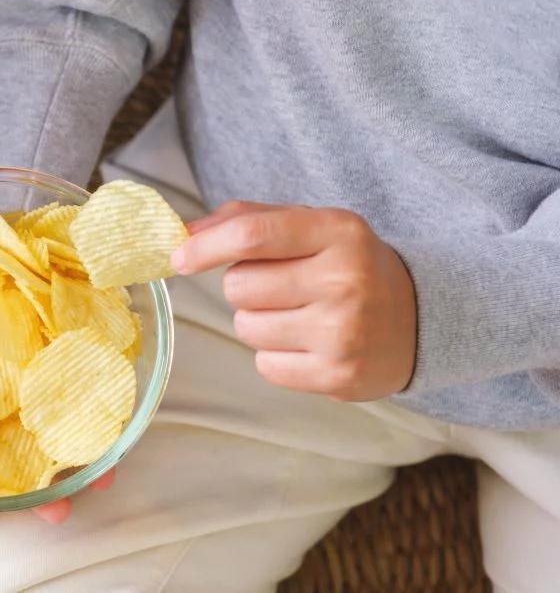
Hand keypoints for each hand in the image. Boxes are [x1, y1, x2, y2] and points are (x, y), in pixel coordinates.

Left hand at [171, 201, 416, 400]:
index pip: (254, 235)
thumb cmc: (344, 267)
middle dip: (245, 287)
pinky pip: (264, 365)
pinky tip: (308, 344)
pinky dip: (275, 356)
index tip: (178, 257)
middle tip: (283, 287)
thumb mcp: (311, 227)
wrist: (416, 322)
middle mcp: (344, 280)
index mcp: (338, 232)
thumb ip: (247, 219)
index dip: (205, 246)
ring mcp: (343, 332)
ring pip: (246, 327)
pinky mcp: (337, 376)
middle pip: (239, 286)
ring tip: (299, 316)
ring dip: (258, 322)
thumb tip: (183, 233)